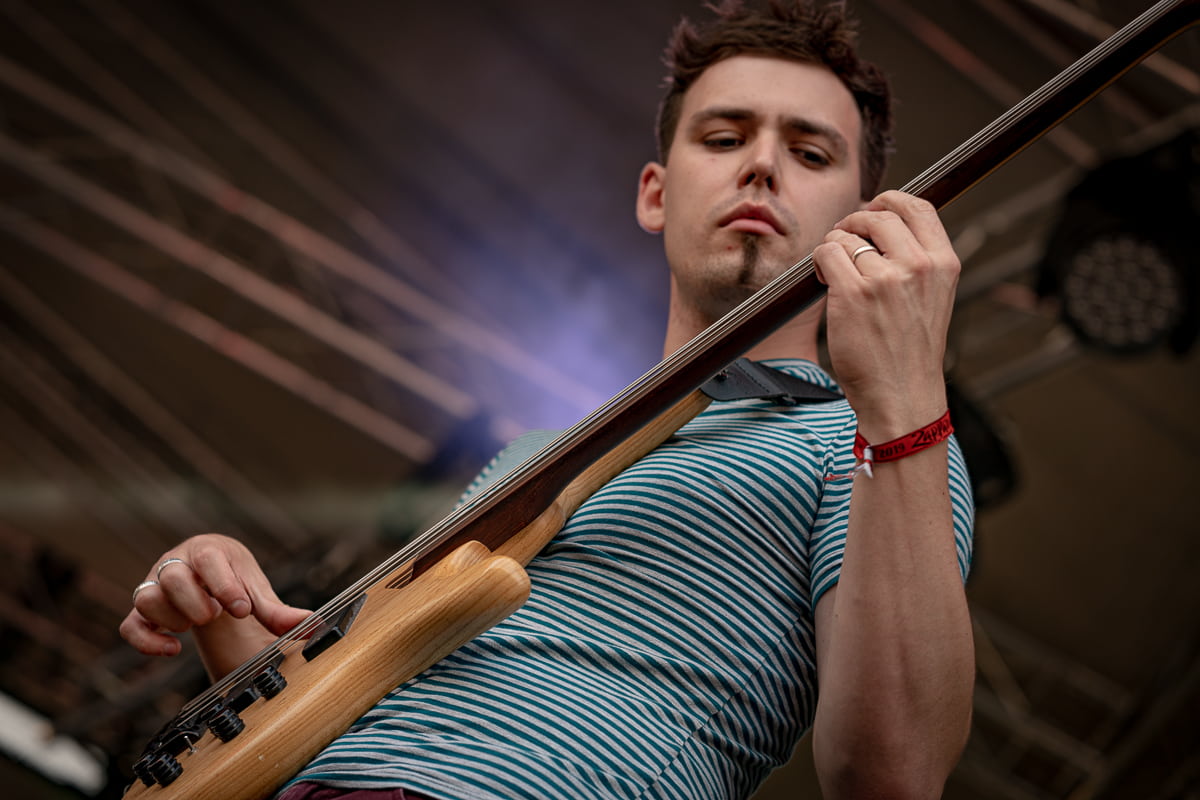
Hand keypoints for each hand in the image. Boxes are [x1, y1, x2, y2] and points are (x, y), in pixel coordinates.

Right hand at [120, 534, 310, 657]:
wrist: (208, 574)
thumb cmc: (234, 578)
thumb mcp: (256, 589)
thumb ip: (278, 611)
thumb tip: (313, 625)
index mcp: (208, 550)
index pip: (209, 560)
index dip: (224, 586)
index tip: (243, 610)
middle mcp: (176, 563)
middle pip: (173, 576)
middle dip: (196, 602)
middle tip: (214, 616)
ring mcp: (154, 585)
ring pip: (146, 598)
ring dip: (172, 617)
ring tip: (195, 625)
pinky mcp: (142, 610)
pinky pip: (130, 626)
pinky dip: (147, 641)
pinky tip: (173, 650)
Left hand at [812, 190, 959, 440]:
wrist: (902, 397)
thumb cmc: (910, 351)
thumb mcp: (932, 297)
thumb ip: (916, 259)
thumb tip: (878, 219)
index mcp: (944, 263)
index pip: (918, 206)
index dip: (889, 201)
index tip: (872, 211)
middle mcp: (919, 266)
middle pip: (878, 214)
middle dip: (854, 222)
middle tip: (844, 240)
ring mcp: (885, 279)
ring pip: (847, 234)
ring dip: (834, 246)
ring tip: (835, 271)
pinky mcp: (852, 294)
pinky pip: (826, 252)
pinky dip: (819, 261)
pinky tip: (824, 281)